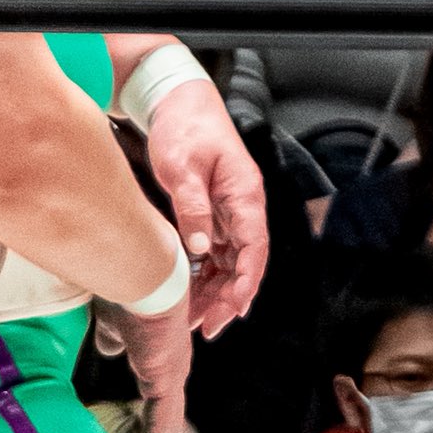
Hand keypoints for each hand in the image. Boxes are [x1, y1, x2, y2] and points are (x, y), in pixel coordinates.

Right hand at [109, 286, 190, 432]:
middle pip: (167, 423)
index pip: (160, 404)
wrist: (139, 270)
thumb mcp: (112, 321)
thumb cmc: (125, 286)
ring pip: (166, 430)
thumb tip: (109, 350)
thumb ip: (113, 339)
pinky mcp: (165, 379)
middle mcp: (173, 370)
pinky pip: (160, 426)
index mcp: (163, 358)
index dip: (154, 430)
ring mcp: (173, 376)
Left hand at [140, 76, 268, 338]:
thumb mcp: (182, 167)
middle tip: (209, 328)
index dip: (246, 282)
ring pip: (229, 263)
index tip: (234, 308)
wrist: (177, 103)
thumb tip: (199, 248)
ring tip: (195, 321)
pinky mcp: (213, 215)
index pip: (254, 248)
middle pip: (244, 263)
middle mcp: (242, 208)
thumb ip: (193, 207)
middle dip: (229, 299)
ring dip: (215, 293)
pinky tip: (190, 296)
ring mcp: (229, 213)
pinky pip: (214, 254)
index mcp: (244, 195)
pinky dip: (204, 277)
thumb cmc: (185, 128)